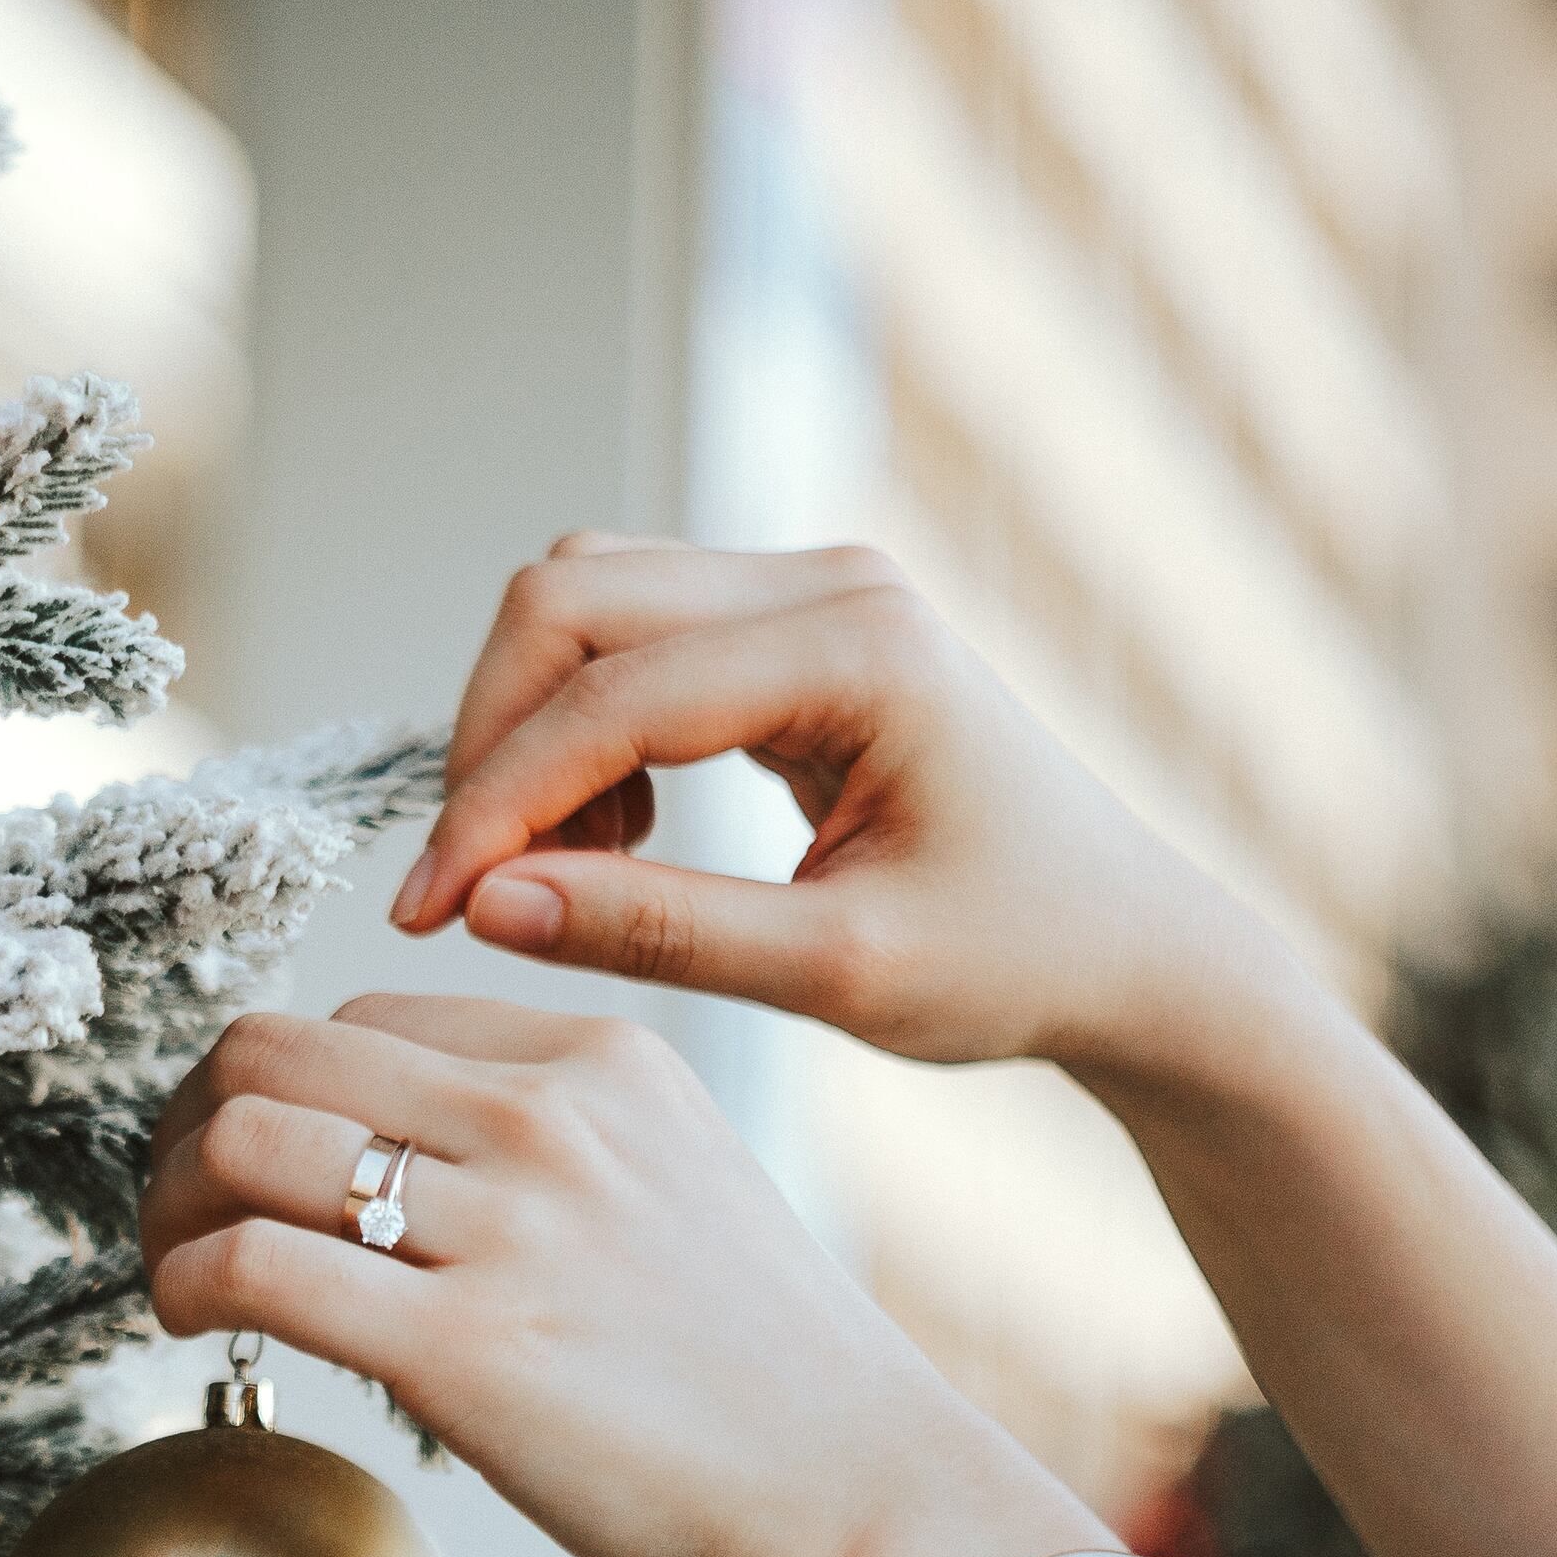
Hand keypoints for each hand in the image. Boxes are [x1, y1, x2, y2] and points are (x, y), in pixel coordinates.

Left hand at [138, 995, 1099, 1556]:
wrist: (874, 1514)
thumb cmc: (779, 1394)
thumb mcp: (680, 1197)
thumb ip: (552, 1160)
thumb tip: (396, 1185)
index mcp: (602, 1060)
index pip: (364, 1023)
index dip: (275, 1093)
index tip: (252, 1170)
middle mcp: (550, 1115)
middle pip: (275, 1055)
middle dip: (190, 1128)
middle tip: (176, 1211)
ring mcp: (508, 1226)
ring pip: (243, 1142)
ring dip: (167, 1209)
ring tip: (172, 1275)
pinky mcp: (466, 1350)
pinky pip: (252, 1269)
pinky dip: (184, 1288)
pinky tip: (194, 1330)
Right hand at [389, 538, 1305, 1103]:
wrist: (1128, 946)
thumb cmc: (1020, 959)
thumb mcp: (839, 974)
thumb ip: (658, 930)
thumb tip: (488, 905)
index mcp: (861, 650)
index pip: (612, 694)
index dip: (497, 803)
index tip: (427, 916)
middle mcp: (830, 583)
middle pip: (569, 599)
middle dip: (491, 744)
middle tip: (466, 892)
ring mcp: (809, 590)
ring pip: (583, 604)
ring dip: (530, 733)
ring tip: (559, 873)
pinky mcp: (788, 625)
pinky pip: (628, 639)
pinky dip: (580, 736)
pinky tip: (617, 843)